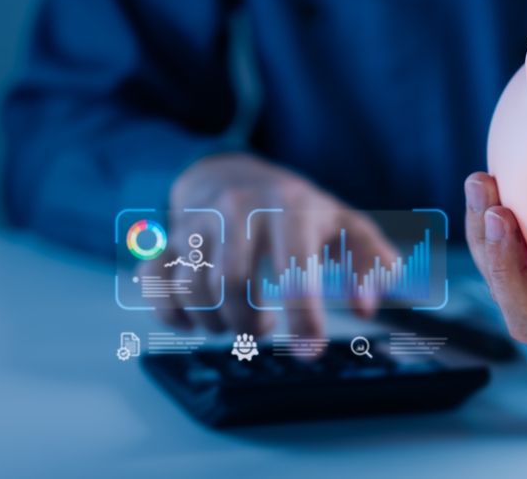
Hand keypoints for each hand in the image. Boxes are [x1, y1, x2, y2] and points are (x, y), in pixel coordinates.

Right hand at [140, 153, 398, 338]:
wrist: (233, 174)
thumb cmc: (301, 211)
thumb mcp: (346, 225)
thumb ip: (372, 261)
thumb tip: (366, 307)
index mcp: (289, 206)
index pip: (293, 265)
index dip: (303, 315)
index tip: (311, 351)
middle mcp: (237, 208)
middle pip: (232, 284)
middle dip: (249, 324)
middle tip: (263, 331)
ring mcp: (197, 221)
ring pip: (192, 288)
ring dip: (216, 324)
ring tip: (236, 324)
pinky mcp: (166, 240)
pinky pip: (154, 283)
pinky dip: (172, 313)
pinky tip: (194, 320)